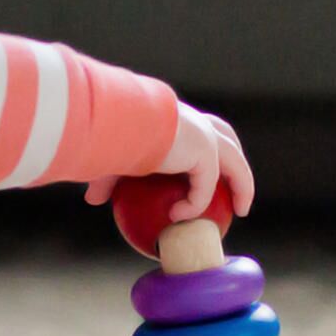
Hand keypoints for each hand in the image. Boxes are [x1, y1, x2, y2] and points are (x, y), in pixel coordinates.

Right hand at [84, 101, 254, 223]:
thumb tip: (92, 200)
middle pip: (228, 139)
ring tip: (241, 211)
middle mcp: (195, 122)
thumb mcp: (107, 159)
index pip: (200, 129)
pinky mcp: (204, 151)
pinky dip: (195, 205)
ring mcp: (204, 135)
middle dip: (237, 159)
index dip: (210, 146)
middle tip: (238, 189)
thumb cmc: (109, 134)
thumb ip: (106, 180)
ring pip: (235, 163)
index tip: (208, 170)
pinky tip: (180, 217)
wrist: (118, 120)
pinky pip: (205, 187)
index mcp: (177, 119)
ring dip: (243, 186)